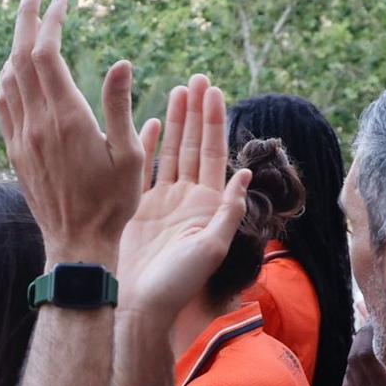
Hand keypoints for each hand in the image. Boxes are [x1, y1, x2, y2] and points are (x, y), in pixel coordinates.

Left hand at [0, 0, 148, 262]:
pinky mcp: (15, 153)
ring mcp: (21, 138)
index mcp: (66, 119)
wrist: (76, 246)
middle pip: (19, 56)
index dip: (51, 20)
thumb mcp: (129, 155)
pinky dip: (8, 76)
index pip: (46, 54)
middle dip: (26, 17)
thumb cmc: (112, 204)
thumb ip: (120, 106)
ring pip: (7, 78)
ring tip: (31, 24)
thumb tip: (120, 62)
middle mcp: (36, 124)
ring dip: (15, 45)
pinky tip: (17, 71)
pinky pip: (3, 104)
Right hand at [123, 77, 254, 320]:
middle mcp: (187, 199)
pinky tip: (154, 123)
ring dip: (177, 121)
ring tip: (178, 89)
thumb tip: (245, 173)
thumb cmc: (178, 284)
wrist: (141, 307)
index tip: (214, 91)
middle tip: (197, 78)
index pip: (212, 153)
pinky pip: (146, 170)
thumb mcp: (211, 248)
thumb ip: (228, 212)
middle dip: (197, 111)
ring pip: (171, 151)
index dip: (214, 122)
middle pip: (193, 145)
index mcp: (206, 205)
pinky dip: (150, 146)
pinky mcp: (139, 210)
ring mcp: (162, 202)